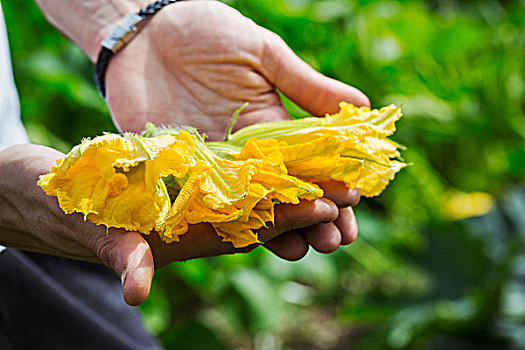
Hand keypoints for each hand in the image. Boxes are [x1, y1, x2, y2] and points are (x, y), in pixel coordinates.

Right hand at [0, 144, 356, 305]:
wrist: (49, 192)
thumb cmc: (63, 207)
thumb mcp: (86, 226)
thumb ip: (115, 251)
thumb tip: (135, 287)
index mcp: (181, 236)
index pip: (244, 230)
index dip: (286, 219)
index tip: (327, 208)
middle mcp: (196, 222)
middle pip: (262, 214)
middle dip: (306, 205)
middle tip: (353, 192)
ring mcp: (194, 202)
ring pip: (255, 196)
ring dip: (293, 186)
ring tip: (336, 174)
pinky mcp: (187, 182)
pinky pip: (233, 177)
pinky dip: (264, 169)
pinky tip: (289, 157)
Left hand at [104, 1, 366, 258]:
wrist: (143, 33)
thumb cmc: (206, 31)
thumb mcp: (262, 53)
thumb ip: (304, 85)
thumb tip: (364, 106)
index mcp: (272, 127)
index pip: (310, 165)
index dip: (334, 186)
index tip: (354, 206)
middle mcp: (246, 155)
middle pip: (285, 196)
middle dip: (313, 218)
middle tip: (333, 240)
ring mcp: (211, 168)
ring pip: (250, 209)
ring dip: (277, 230)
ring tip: (301, 248)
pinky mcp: (176, 174)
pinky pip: (202, 206)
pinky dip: (223, 225)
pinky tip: (247, 241)